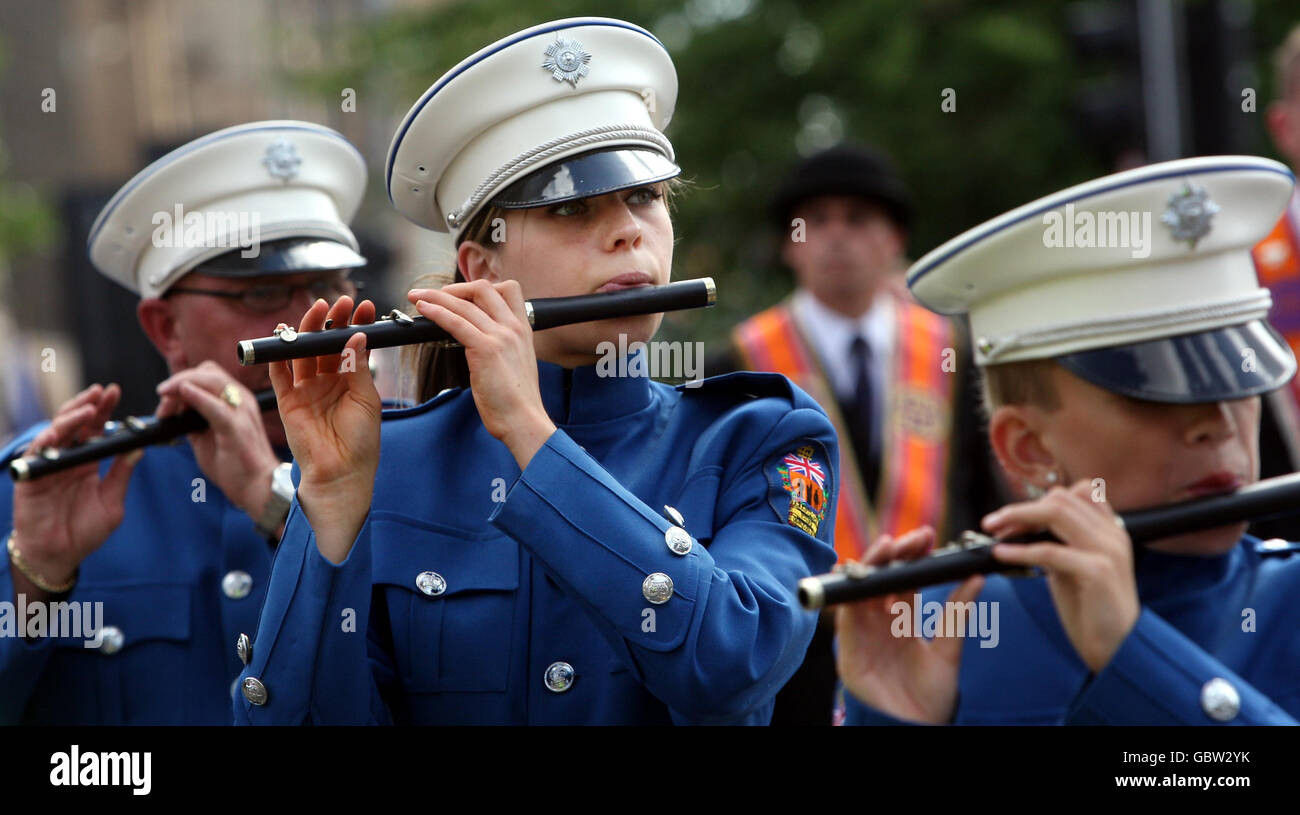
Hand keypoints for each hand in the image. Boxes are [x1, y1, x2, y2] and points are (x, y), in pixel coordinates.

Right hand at [11, 384, 142, 596]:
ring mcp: (48, 466)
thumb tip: (138, 448)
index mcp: (87, 462)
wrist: (59, 556)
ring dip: (70, 417)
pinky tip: (58, 431)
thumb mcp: (112, 501)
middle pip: (75, 424)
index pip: (95, 429)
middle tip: (103, 391)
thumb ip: (121, 475)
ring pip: (55, 432)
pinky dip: (47, 440)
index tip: (115, 392)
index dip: (103, 410)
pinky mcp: (31, 477)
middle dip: (88, 404)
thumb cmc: (85, 532)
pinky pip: (36, 453)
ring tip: (87, 406)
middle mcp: (68, 459)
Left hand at [154, 361, 280, 518]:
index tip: (165, 400)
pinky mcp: (236, 427)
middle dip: (179, 380)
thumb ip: (193, 422)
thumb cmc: (236, 466)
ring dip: (182, 385)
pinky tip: (183, 395)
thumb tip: (174, 413)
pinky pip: (214, 405)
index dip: (183, 382)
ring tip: (166, 403)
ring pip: (211, 380)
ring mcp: (241, 411)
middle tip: (162, 399)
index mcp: (236, 401)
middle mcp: (241, 400)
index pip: (208, 375)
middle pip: (207, 371)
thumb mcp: (208, 438)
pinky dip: (197, 397)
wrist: (257, 487)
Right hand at [267, 297, 380, 562]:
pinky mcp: (287, 400)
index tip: (365, 306)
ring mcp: (306, 390)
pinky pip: (279, 373)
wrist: (341, 473)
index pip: (350, 345)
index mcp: (350, 381)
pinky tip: (286, 334)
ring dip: (309, 330)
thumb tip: (357, 335)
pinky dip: (279, 354)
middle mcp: (327, 382)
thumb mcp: (366, 399)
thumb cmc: (360, 441)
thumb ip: (358, 367)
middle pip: (326, 344)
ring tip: (320, 310)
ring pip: (303, 353)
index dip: (356, 325)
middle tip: (342, 302)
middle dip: (332, 321)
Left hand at [407, 279, 555, 468]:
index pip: (508, 289)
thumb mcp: (517, 365)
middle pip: (484, 289)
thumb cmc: (517, 401)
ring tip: (417, 296)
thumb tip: (483, 345)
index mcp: (523, 330)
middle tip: (436, 296)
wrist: (524, 420)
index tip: (464, 297)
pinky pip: (456, 322)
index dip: (483, 289)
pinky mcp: (485, 349)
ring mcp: (501, 336)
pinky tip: (423, 309)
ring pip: (464, 304)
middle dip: (456, 288)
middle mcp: (514, 328)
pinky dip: (436, 311)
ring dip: (435, 296)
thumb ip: (504, 348)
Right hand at [835, 526, 982, 724]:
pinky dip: (850, 594)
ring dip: (872, 565)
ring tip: (888, 546)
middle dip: (894, 554)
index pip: (905, 579)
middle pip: (882, 578)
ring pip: (862, 589)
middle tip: (912, 538)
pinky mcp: (847, 646)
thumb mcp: (948, 652)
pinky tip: (862, 577)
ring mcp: (863, 632)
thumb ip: (956, 615)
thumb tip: (976, 578)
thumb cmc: (929, 698)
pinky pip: (845, 614)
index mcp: (903, 620)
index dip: (913, 557)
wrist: (913, 729)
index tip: (928, 537)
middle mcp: (880, 621)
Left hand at [982, 480, 1139, 672]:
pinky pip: (1050, 551)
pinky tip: (1002, 555)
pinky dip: (1021, 550)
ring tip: (994, 532)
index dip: (1039, 501)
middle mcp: (1112, 534)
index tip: (1011, 518)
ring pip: (1056, 514)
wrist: (1118, 647)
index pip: (1075, 492)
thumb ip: (1058, 543)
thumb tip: (1022, 528)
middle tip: (993, 524)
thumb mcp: (1073, 567)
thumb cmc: (1092, 609)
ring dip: (1018, 518)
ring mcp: (1107, 551)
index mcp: (1110, 529)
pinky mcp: (1097, 572)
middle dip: (1021, 508)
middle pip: (1060, 499)